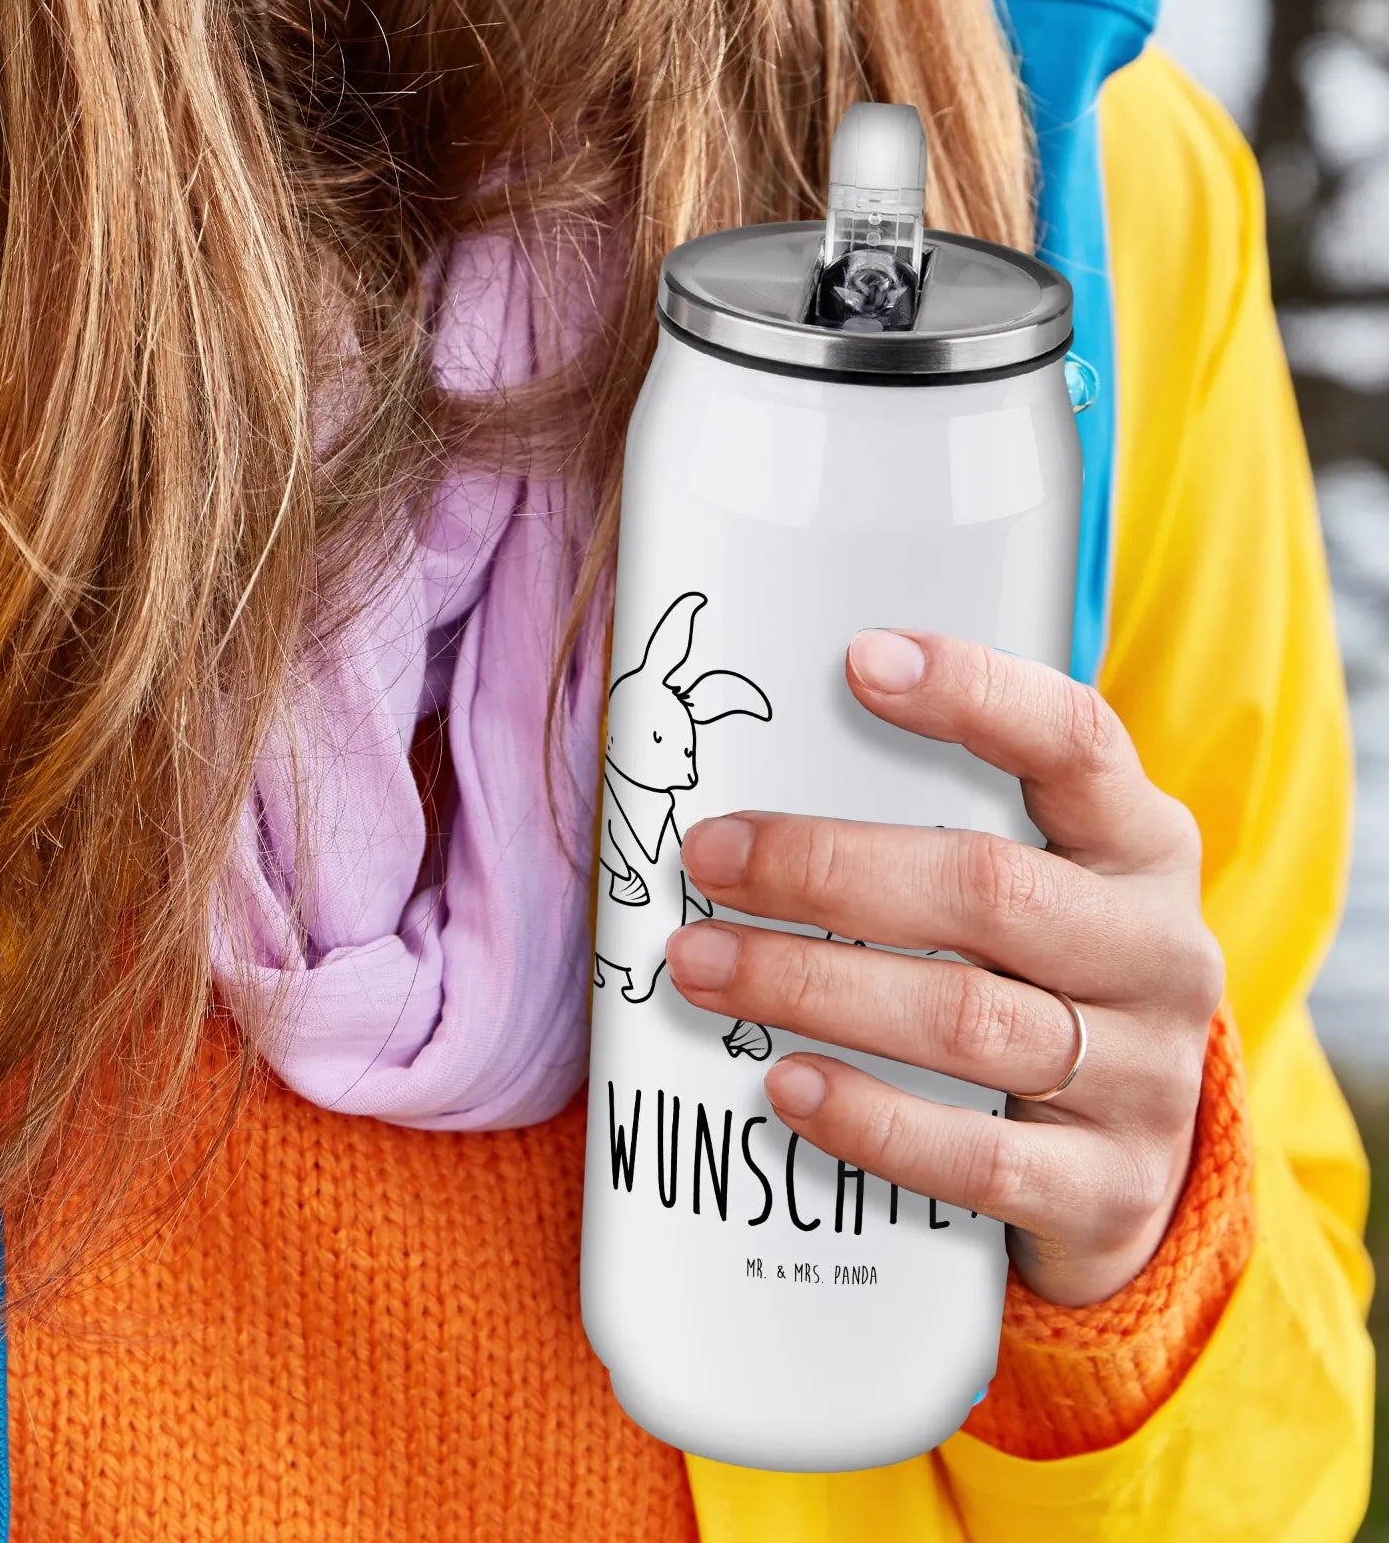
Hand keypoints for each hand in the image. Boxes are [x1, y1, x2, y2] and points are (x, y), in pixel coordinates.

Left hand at [665, 629, 1222, 1307]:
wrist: (1122, 1163)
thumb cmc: (1029, 975)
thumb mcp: (1018, 883)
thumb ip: (925, 824)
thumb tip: (743, 781)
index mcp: (1135, 841)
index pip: (1072, 739)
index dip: (973, 693)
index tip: (858, 661)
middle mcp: (1154, 948)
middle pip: (987, 887)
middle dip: (824, 869)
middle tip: (705, 858)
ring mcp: (1142, 1075)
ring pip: (968, 1020)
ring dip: (812, 986)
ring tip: (697, 964)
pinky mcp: (1110, 1190)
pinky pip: (980, 1159)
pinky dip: (872, 1120)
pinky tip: (785, 1086)